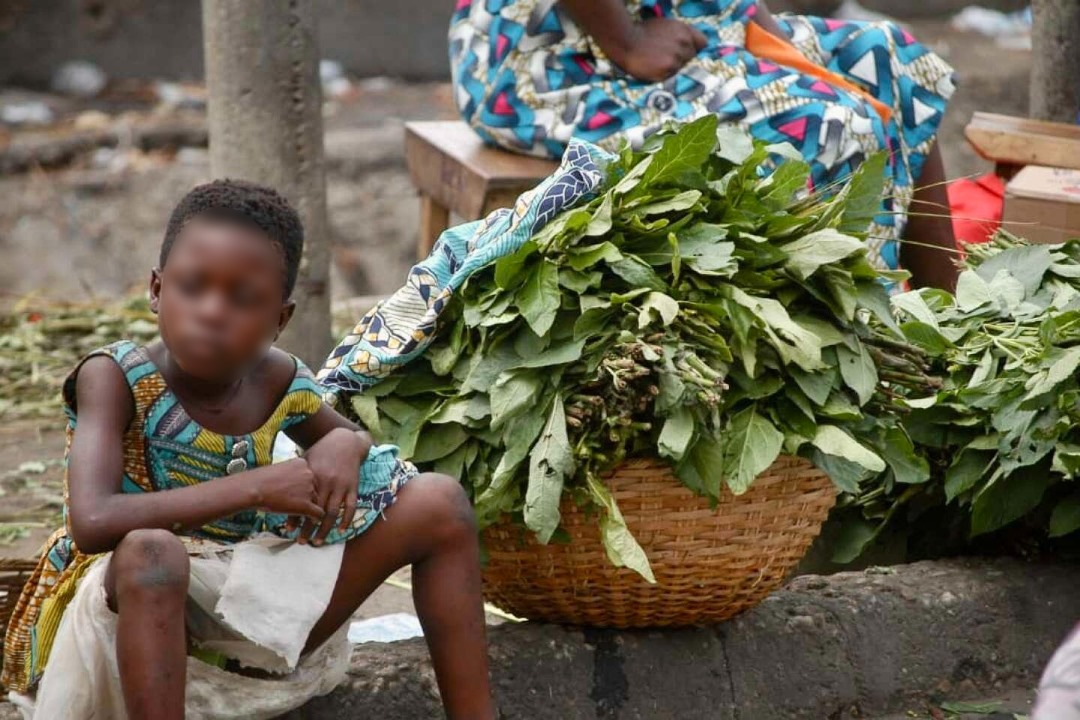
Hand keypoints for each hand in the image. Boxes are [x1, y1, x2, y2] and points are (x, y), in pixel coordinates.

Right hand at [253, 458, 324, 522]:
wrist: (253, 488)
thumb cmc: (260, 480)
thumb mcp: (280, 469)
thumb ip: (292, 474)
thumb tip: (295, 484)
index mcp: (303, 463)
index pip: (310, 476)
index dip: (304, 486)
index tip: (299, 491)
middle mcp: (309, 474)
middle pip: (315, 488)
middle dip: (308, 497)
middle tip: (300, 504)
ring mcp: (309, 489)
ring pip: (317, 501)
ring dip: (310, 508)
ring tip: (304, 515)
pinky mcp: (306, 505)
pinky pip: (319, 513)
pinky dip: (315, 518)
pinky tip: (312, 521)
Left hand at [300, 428, 371, 544]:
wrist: (345, 441)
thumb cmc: (322, 451)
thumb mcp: (307, 460)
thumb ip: (298, 477)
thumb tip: (281, 490)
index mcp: (313, 477)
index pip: (303, 503)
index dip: (296, 518)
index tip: (289, 531)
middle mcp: (327, 483)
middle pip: (317, 512)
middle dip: (309, 529)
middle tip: (302, 542)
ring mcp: (342, 485)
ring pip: (333, 513)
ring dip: (325, 530)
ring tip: (318, 542)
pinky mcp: (353, 486)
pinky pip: (351, 507)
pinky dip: (346, 520)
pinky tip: (340, 531)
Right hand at [609, 17, 706, 82]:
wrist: (625, 41)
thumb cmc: (642, 33)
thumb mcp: (664, 26)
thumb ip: (678, 34)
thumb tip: (687, 44)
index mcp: (684, 31)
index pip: (702, 43)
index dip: (695, 49)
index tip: (688, 53)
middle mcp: (684, 43)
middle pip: (691, 58)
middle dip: (682, 60)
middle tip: (667, 60)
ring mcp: (677, 57)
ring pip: (682, 68)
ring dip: (673, 68)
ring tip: (658, 64)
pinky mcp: (668, 69)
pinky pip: (672, 76)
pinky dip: (665, 75)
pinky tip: (654, 69)